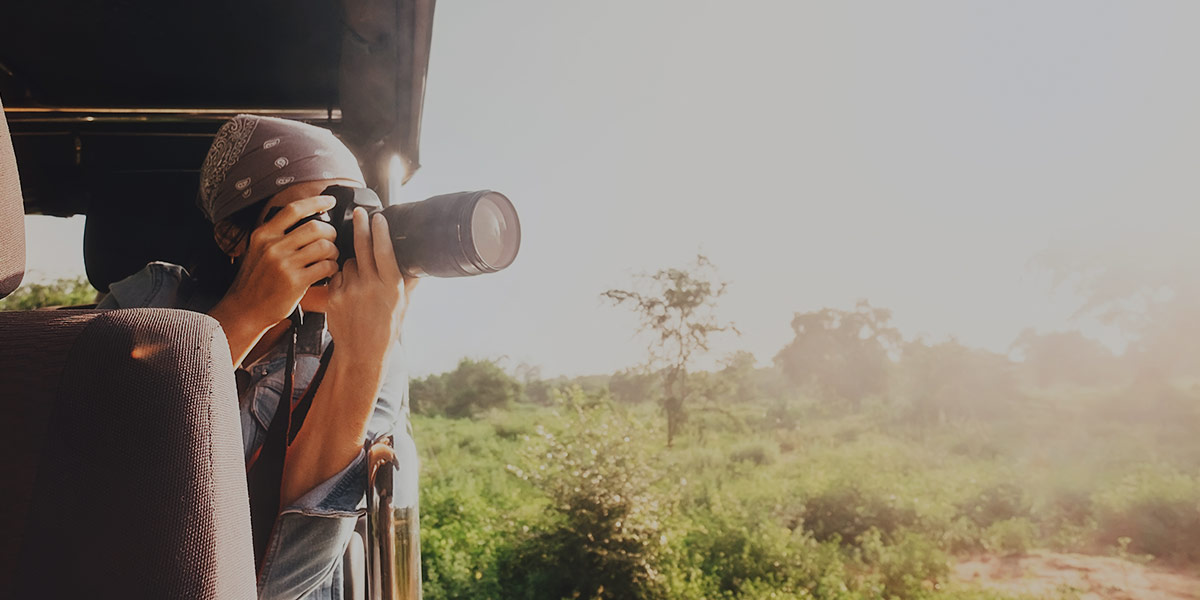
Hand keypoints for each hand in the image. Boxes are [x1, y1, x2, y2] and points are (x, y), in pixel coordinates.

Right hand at [217, 195, 339, 329]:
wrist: (245, 310)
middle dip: (331, 232)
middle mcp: (272, 246)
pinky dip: (333, 267)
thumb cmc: (255, 281)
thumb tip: (307, 221)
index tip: (330, 201)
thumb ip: (277, 236)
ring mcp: (284, 264)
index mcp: (263, 235)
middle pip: (315, 227)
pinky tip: (329, 270)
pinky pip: (326, 266)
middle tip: (332, 239)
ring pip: (324, 246)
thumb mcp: (258, 251)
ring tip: (331, 257)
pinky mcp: (295, 281)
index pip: (294, 209)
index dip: (316, 201)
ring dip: (334, 251)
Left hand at [326, 207, 417, 360]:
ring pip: (348, 263)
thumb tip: (418, 267)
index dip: (380, 231)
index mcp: (390, 287)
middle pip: (362, 248)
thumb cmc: (385, 331)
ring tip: (361, 281)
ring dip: (353, 264)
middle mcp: (370, 287)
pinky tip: (349, 290)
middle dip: (361, 227)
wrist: (361, 353)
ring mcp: (350, 291)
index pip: (384, 251)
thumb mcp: (403, 307)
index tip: (378, 217)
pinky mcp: (333, 297)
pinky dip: (342, 278)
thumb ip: (408, 285)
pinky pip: (337, 276)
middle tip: (359, 212)